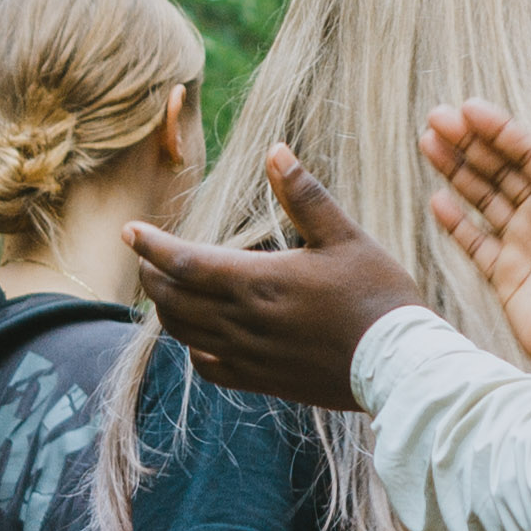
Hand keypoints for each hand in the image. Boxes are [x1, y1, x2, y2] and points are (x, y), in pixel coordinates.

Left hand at [127, 149, 428, 414]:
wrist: (399, 363)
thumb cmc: (378, 293)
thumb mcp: (345, 235)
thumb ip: (303, 195)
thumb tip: (275, 151)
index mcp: (259, 281)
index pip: (184, 262)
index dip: (151, 245)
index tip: (130, 230)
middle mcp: (244, 321)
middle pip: (173, 299)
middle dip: (152, 274)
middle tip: (146, 255)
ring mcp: (250, 354)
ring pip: (184, 332)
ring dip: (165, 308)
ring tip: (164, 288)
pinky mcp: (262, 379)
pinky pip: (209, 366)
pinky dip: (192, 347)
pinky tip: (198, 336)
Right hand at [422, 104, 530, 382]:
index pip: (526, 152)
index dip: (497, 129)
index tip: (466, 108)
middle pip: (499, 169)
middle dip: (468, 143)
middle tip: (434, 118)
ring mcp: (524, 244)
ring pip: (483, 199)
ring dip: (457, 172)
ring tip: (427, 144)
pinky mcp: (507, 275)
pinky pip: (475, 242)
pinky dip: (456, 223)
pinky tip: (436, 201)